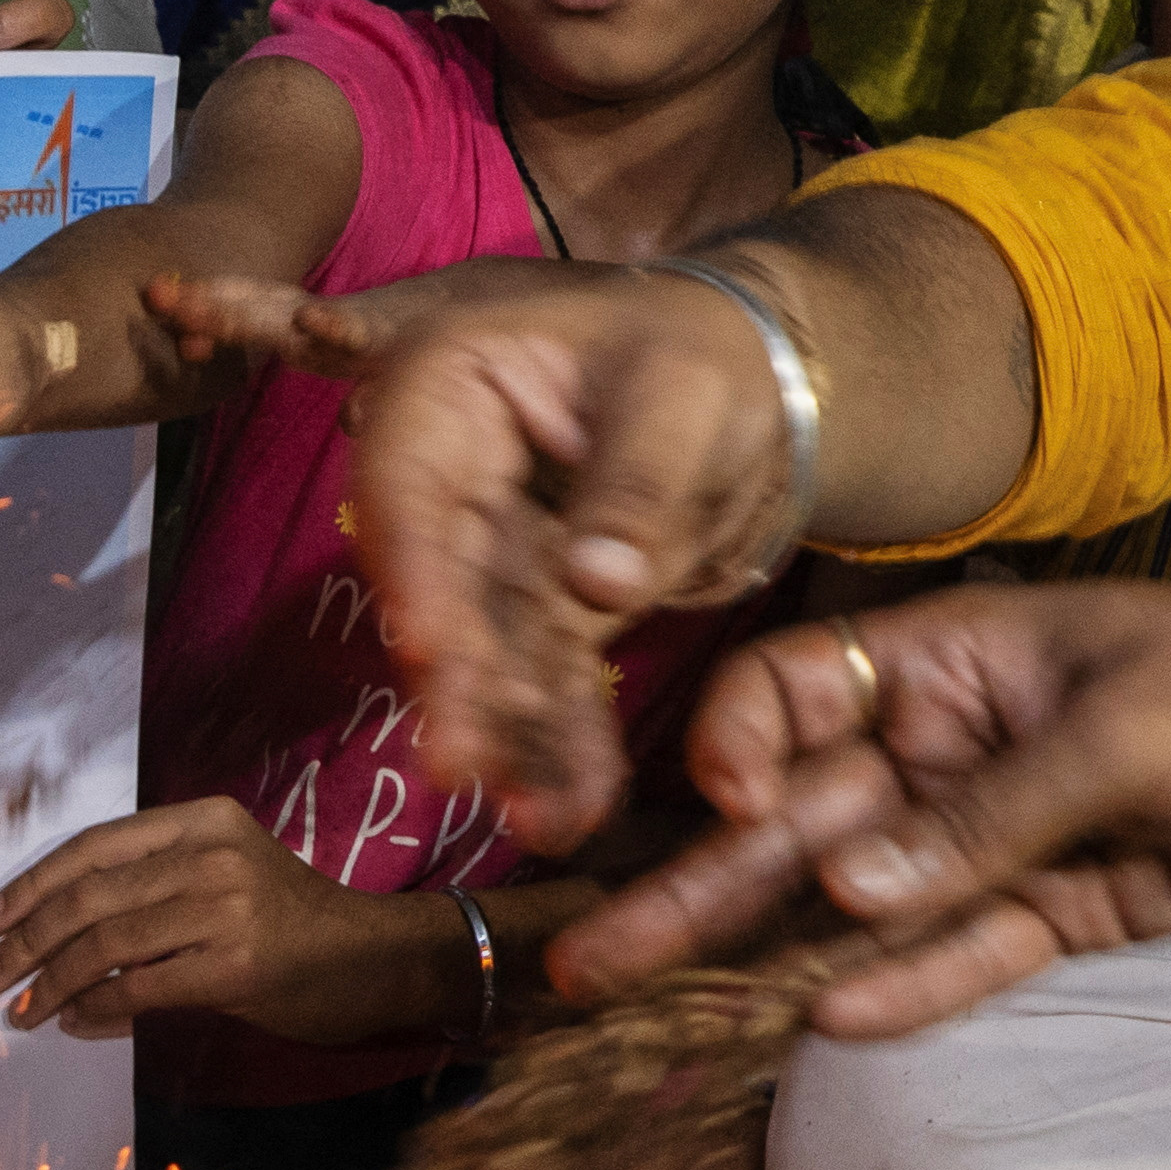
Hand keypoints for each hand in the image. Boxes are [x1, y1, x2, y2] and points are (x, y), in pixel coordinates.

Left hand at [0, 796, 437, 1040]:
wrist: (377, 959)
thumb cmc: (294, 921)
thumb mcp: (226, 877)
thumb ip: (152, 892)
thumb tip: (57, 940)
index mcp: (203, 820)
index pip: (93, 847)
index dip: (30, 885)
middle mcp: (211, 855)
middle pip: (89, 897)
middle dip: (23, 941)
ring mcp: (226, 908)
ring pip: (105, 945)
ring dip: (49, 984)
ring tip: (21, 1011)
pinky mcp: (235, 966)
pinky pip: (140, 990)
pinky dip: (95, 1010)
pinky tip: (73, 1023)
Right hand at [212, 257, 816, 844]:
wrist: (761, 384)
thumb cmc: (709, 354)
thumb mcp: (683, 393)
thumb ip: (637, 483)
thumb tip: (597, 587)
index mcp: (455, 384)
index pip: (409, 481)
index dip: (411, 569)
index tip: (426, 649)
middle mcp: (453, 471)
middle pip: (437, 582)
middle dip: (454, 678)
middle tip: (461, 762)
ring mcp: (495, 547)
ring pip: (487, 649)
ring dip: (507, 732)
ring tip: (534, 815)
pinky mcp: (543, 606)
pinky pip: (544, 678)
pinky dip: (560, 741)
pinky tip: (574, 807)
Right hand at [562, 582, 1170, 1035]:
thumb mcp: (1113, 736)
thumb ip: (980, 820)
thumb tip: (839, 889)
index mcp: (956, 654)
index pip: (802, 692)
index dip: (745, 750)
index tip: (728, 809)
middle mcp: (959, 740)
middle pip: (810, 816)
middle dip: (704, 883)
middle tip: (592, 962)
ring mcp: (1007, 828)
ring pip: (870, 897)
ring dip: (769, 954)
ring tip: (652, 1012)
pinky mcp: (1067, 901)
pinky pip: (966, 947)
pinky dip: (907, 983)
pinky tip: (826, 1021)